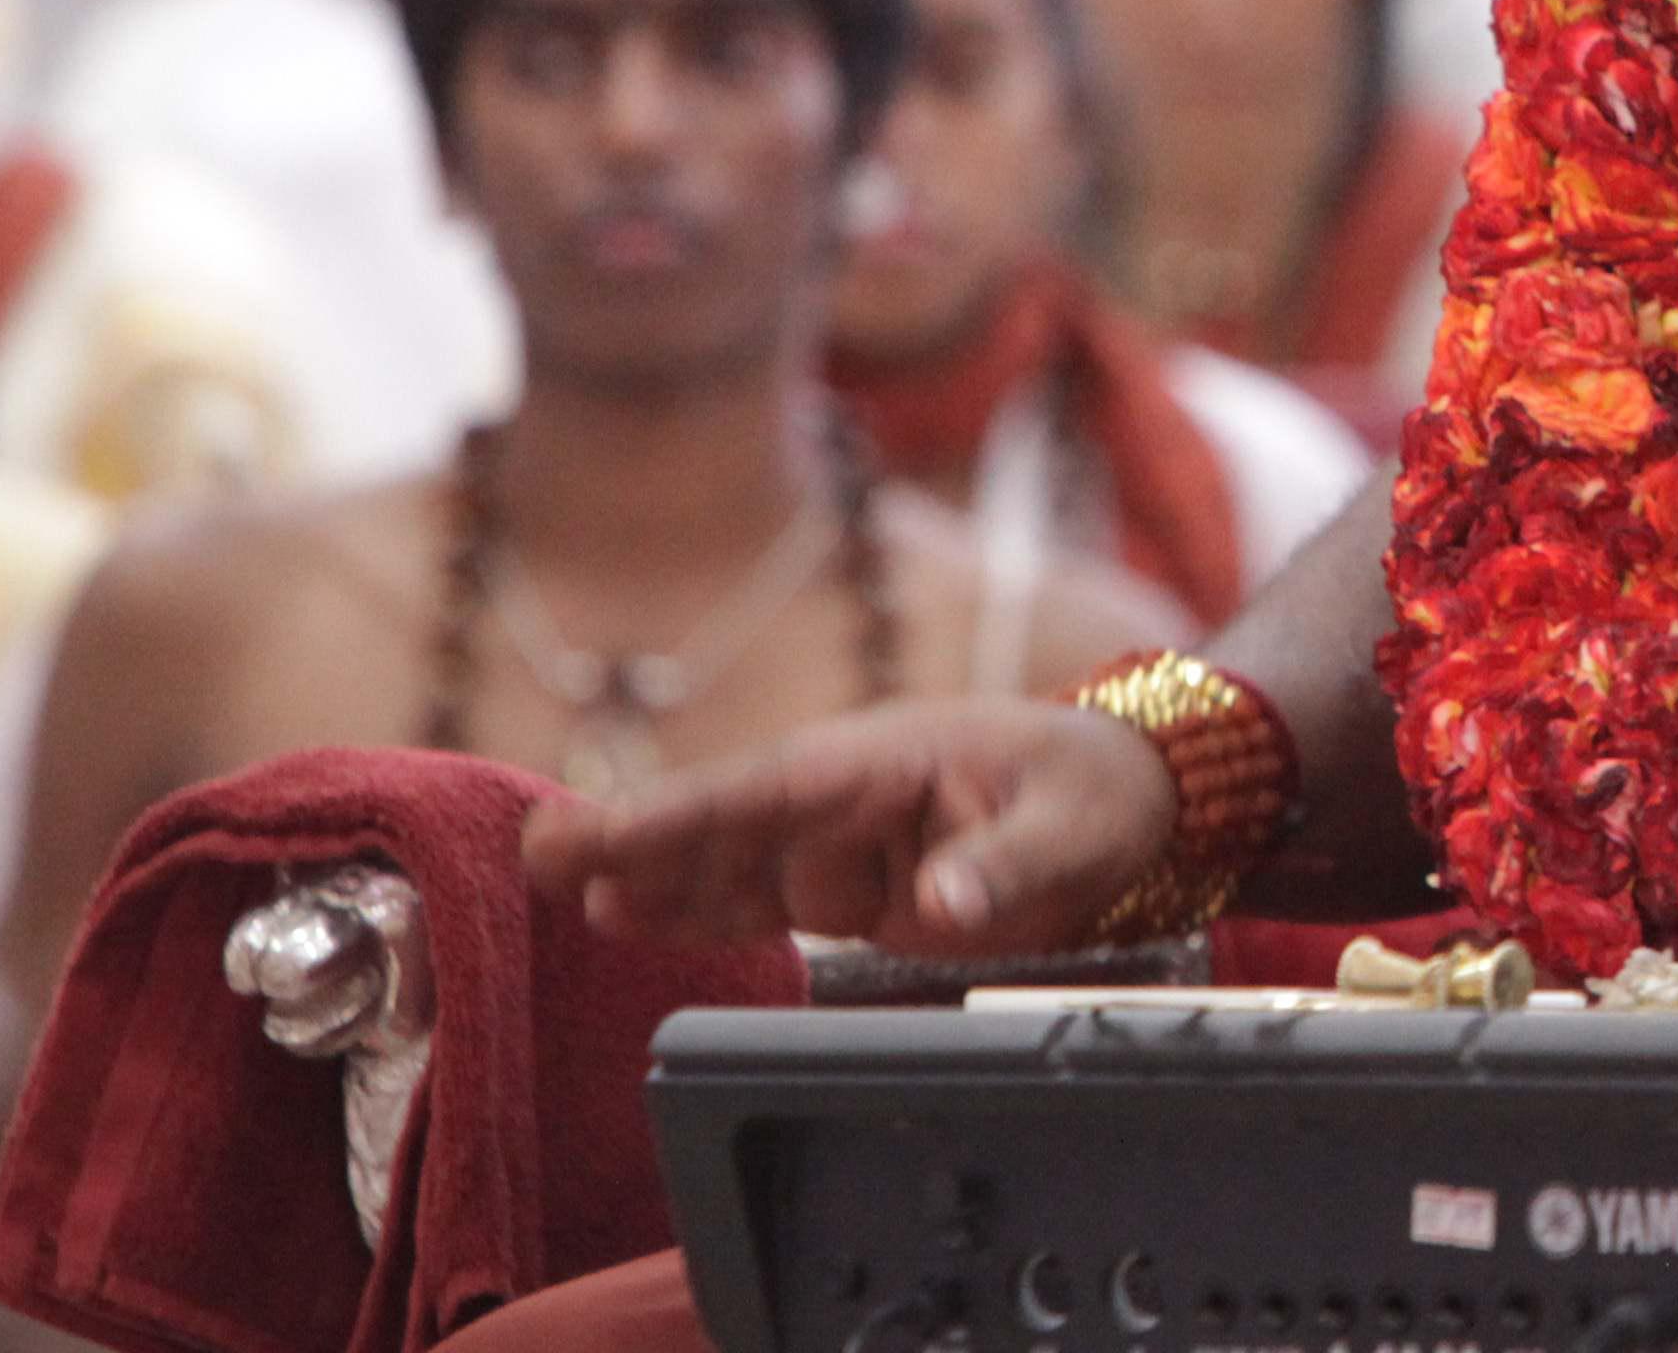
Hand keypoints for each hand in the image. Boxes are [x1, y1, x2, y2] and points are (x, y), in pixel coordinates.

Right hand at [519, 694, 1172, 954]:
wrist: (1142, 798)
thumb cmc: (1104, 790)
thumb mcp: (1074, 826)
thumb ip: (1007, 865)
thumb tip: (945, 903)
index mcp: (887, 759)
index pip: (768, 792)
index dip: (684, 817)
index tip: (607, 835)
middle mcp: (848, 796)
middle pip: (725, 822)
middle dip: (634, 839)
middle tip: (536, 853)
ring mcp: (844, 841)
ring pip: (728, 863)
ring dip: (648, 878)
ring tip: (560, 891)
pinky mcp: (853, 887)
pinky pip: (759, 898)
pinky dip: (693, 909)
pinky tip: (625, 918)